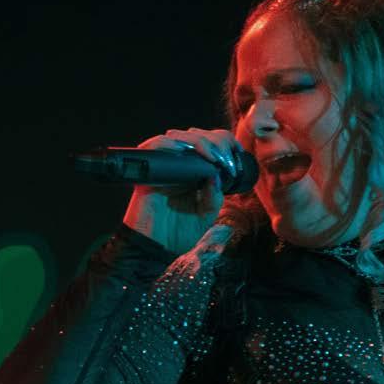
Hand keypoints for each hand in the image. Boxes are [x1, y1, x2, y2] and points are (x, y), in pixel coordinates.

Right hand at [122, 127, 243, 254]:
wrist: (157, 249)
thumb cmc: (180, 234)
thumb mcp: (206, 216)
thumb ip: (213, 197)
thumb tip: (216, 174)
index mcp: (196, 173)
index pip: (209, 144)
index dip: (224, 141)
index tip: (237, 150)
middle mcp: (180, 167)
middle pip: (195, 135)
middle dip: (215, 141)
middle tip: (224, 158)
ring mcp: (164, 168)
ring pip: (177, 136)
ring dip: (197, 140)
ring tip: (210, 156)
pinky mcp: (147, 173)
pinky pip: (152, 148)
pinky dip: (166, 144)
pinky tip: (181, 150)